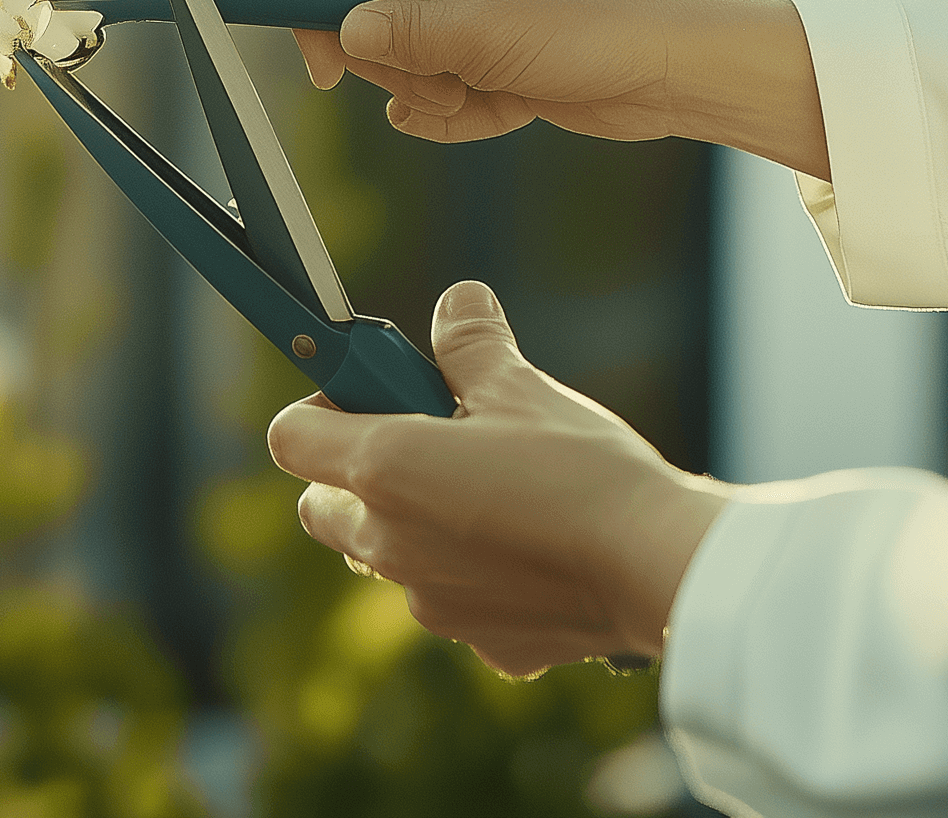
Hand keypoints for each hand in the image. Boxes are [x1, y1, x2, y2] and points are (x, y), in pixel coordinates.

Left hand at [267, 281, 727, 675]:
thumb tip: (457, 302)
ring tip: (491, 491)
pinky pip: (454, 600)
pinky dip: (475, 577)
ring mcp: (431, 603)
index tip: (371, 392)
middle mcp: (388, 545)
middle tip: (430, 440)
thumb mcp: (520, 386)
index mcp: (382, 470)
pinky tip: (535, 549)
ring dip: (414, 525)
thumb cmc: (583, 468)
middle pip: (323, 506)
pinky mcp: (482, 644)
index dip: (321, 407)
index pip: (290, 437)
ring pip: (387, 557)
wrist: (657, 566)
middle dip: (357, 472)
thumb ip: (471, 344)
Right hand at [292, 0, 828, 175]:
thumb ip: (404, 35)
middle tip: (437, 87)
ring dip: (426, 87)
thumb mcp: (492, 35)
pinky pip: (434, 75)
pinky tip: (498, 112)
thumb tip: (340, 35)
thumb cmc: (604, 27)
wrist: (687, 69)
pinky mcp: (489, 35)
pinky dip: (455, 106)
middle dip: (388, 57)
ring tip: (479, 97)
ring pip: (395, 45)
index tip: (323, 68)